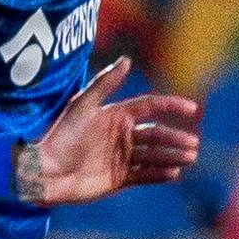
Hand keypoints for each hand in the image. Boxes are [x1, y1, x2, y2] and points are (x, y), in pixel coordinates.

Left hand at [25, 57, 202, 204]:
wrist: (45, 171)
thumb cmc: (60, 136)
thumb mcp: (82, 105)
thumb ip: (104, 83)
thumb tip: (127, 59)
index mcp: (116, 115)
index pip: (150, 107)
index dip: (171, 106)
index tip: (192, 108)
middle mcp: (122, 136)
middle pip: (157, 134)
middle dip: (176, 138)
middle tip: (193, 145)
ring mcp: (121, 158)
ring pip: (154, 155)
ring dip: (173, 156)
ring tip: (189, 159)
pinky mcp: (118, 179)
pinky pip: (144, 175)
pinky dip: (160, 174)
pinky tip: (174, 173)